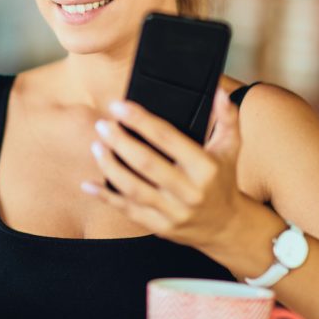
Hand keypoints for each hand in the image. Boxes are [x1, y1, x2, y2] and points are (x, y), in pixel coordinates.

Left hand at [82, 88, 243, 250]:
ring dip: (110, 166)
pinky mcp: (160, 227)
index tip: (119, 106)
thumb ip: (227, 117)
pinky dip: (105, 197)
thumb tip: (218, 91)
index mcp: (206, 168)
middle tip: (103, 125)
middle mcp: (189, 191)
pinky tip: (88, 184)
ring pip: (133, 188)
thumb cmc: (223, 180)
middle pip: (146, 164)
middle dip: (120, 142)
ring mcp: (174, 212)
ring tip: (97, 146)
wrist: (226, 226)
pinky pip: (128, 211)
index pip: (168, 138)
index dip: (141, 120)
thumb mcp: (230, 148)